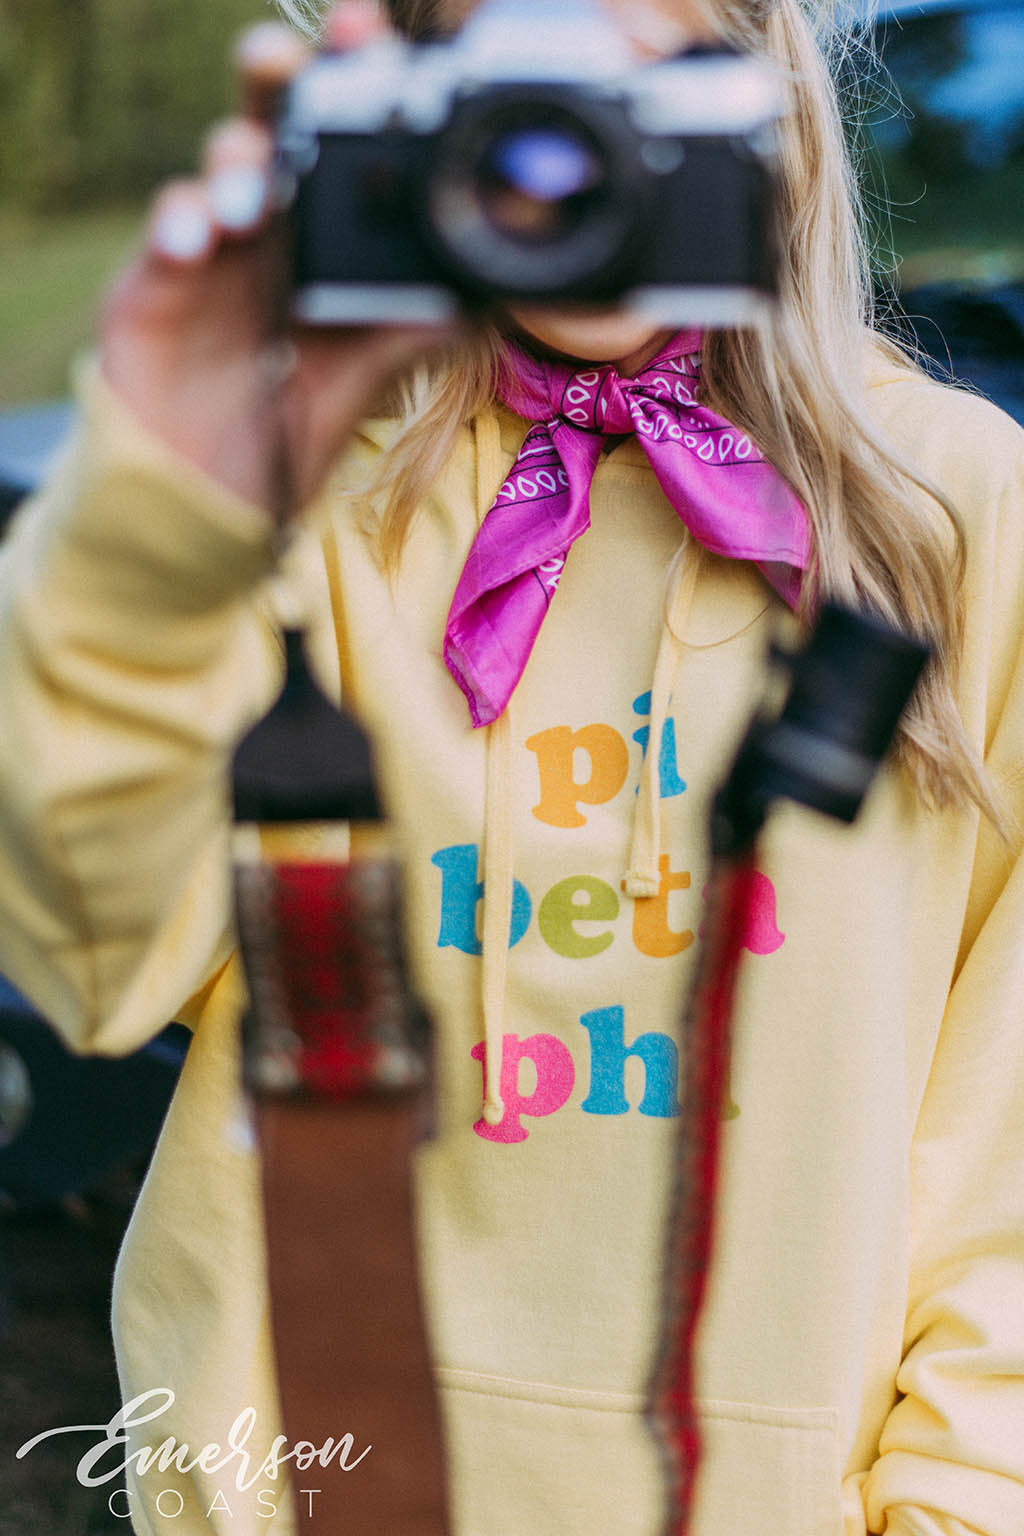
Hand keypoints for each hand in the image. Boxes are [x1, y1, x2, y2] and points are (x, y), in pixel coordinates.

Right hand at [100, 3, 452, 517]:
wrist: (210, 495)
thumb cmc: (284, 430)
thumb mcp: (359, 381)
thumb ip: (410, 333)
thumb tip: (485, 296)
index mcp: (326, 239)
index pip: (341, 145)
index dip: (355, 87)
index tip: (377, 43)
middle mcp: (271, 228)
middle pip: (275, 128)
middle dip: (285, 81)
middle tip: (299, 56)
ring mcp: (212, 248)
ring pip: (223, 168)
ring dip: (238, 163)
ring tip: (256, 194)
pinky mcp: (157, 282)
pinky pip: (168, 235)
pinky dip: (182, 226)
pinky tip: (198, 239)